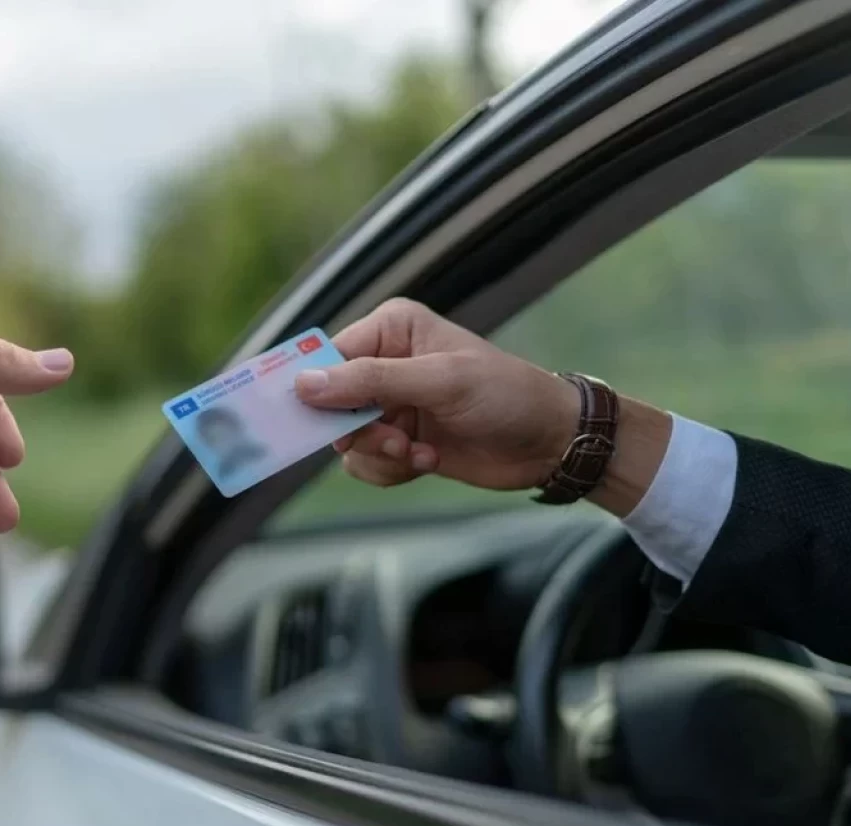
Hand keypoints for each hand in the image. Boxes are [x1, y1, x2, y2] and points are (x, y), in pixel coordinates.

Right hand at [293, 299, 668, 514]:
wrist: (550, 442)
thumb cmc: (505, 395)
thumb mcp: (440, 381)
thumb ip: (371, 381)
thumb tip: (305, 384)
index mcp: (391, 330)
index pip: (329, 357)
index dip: (313, 389)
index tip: (300, 419)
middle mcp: (384, 363)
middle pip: (330, 404)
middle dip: (359, 431)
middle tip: (394, 440)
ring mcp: (391, 405)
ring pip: (346, 440)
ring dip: (379, 455)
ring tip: (418, 453)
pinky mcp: (399, 441)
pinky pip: (366, 463)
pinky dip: (390, 470)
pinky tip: (428, 461)